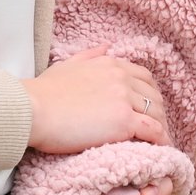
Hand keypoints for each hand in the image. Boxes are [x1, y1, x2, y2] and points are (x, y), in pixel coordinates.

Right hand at [26, 48, 169, 153]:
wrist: (32, 109)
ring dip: (161, 126)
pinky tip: (162, 148)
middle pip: (153, 95)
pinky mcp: (123, 121)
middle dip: (158, 111)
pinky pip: (153, 130)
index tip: (148, 107)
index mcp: (109, 64)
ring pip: (156, 112)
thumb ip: (89, 55)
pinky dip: (162, 139)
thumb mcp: (67, 65)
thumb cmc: (43, 92)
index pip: (143, 77)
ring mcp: (124, 98)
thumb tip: (106, 46)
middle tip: (156, 127)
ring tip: (160, 141)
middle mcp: (121, 78)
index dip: (149, 93)